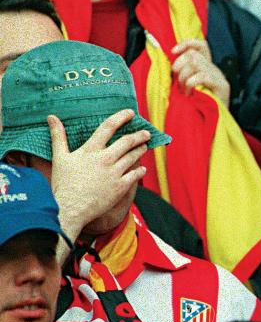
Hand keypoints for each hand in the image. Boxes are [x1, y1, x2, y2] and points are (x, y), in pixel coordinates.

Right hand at [48, 112, 149, 242]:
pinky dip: (140, 170)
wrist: (69, 208)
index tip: (130, 113)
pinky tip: (142, 169)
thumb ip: (58, 136)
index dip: (121, 117)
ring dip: (141, 150)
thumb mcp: (59, 157)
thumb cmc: (63, 183)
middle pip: (127, 141)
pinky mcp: (121, 187)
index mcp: (90, 150)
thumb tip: (52, 117)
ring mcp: (115, 173)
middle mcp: (105, 159)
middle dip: (139, 135)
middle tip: (146, 132)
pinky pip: (135, 175)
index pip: (108, 127)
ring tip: (144, 147)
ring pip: (134, 157)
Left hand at [171, 39, 230, 105]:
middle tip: (178, 83)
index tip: (173, 51)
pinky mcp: (222, 86)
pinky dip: (190, 84)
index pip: (200, 45)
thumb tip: (169, 62)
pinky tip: (189, 94)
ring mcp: (219, 77)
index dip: (187, 43)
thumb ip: (182, 73)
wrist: (214, 123)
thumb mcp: (186, 86)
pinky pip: (201, 76)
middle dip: (179, 67)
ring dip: (184, 77)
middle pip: (192, 54)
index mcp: (206, 67)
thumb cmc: (198, 106)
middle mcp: (214, 69)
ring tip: (184, 91)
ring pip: (195, 63)